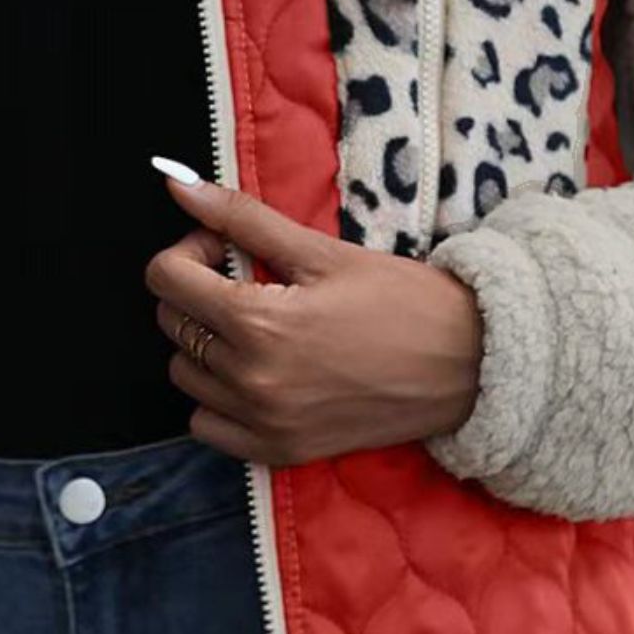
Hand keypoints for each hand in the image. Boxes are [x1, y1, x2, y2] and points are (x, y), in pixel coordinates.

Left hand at [144, 175, 483, 466]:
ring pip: (185, 376)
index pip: (166, 279)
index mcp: (259, 323)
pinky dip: (219, 397)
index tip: (227, 247)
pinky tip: (261, 369)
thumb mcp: (322, 250)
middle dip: (199, 289)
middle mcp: (251, 381)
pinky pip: (207, 425)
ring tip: (261, 322)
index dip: (191, 249)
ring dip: (207, 342)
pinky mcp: (279, 452)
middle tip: (251, 277)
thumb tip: (177, 182)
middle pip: (171, 324)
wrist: (467, 363)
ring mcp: (263, 423)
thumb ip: (242, 218)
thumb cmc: (402, 298)